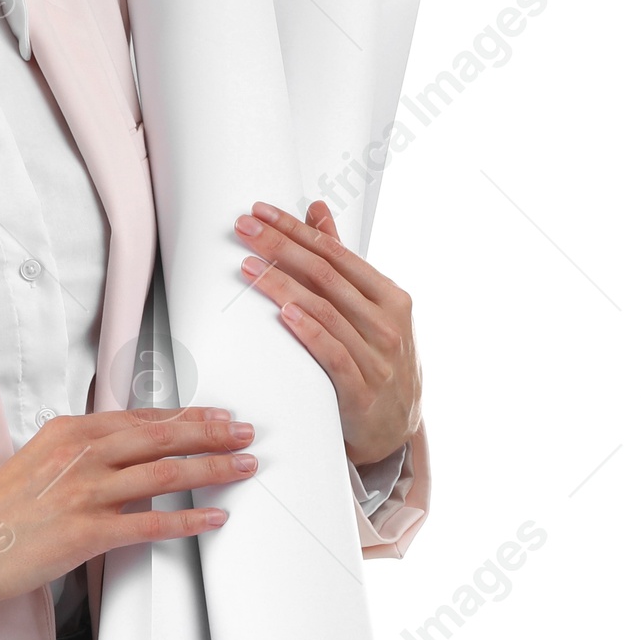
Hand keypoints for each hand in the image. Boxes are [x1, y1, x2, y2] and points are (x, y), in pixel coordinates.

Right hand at [0, 407, 256, 614]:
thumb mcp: (39, 460)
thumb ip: (84, 454)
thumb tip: (129, 456)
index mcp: (69, 432)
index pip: (142, 418)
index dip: (188, 416)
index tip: (219, 415)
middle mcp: (80, 455)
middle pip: (162, 437)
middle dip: (212, 434)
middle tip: (245, 433)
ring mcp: (84, 493)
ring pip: (165, 474)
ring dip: (212, 469)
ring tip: (243, 467)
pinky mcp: (85, 533)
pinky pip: (150, 523)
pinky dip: (189, 519)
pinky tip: (213, 517)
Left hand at [235, 198, 421, 466]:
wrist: (397, 429)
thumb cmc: (378, 360)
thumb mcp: (370, 309)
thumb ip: (342, 260)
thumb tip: (317, 210)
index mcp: (391, 298)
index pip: (336, 254)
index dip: (296, 230)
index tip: (261, 212)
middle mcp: (388, 324)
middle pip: (326, 276)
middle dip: (280, 247)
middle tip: (243, 228)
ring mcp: (378, 358)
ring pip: (324, 311)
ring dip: (282, 284)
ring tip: (248, 265)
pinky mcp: (362, 391)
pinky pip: (333, 355)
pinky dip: (309, 331)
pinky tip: (285, 312)